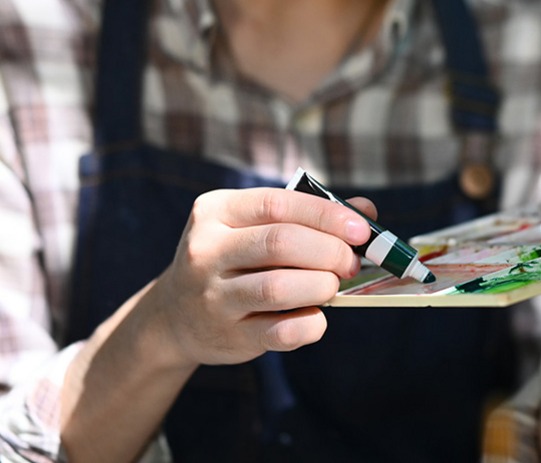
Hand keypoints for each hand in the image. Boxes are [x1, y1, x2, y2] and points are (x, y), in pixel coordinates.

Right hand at [136, 188, 374, 367]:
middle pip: (281, 243)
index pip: (278, 204)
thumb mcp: (252, 227)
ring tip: (332, 286)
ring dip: (321, 286)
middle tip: (350, 263)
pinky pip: (281, 332)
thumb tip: (366, 211)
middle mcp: (206, 251)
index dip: (326, 215)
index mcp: (214, 211)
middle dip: (330, 252)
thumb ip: (305, 215)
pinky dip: (311, 324)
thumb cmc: (231, 261)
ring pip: (279, 288)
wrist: (174, 315)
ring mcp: (213, 297)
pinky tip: (317, 316)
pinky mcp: (229, 336)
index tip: (361, 229)